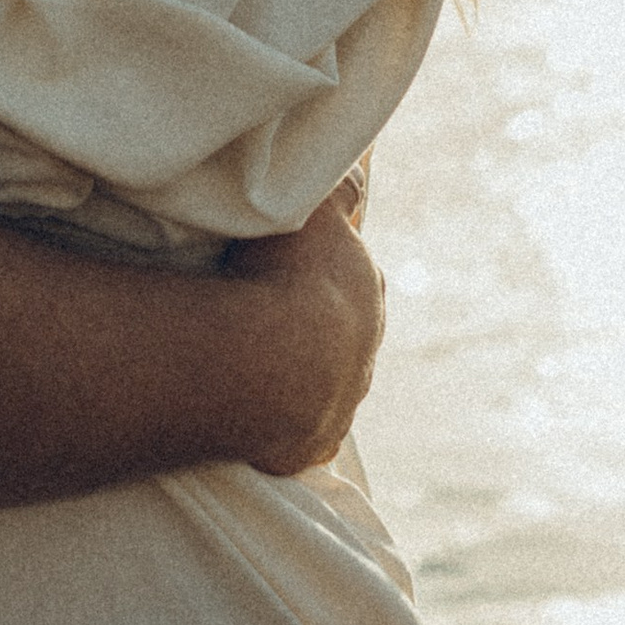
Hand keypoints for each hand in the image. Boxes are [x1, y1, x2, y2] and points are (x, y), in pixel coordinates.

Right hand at [217, 171, 382, 472]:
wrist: (269, 360)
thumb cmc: (286, 276)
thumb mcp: (315, 211)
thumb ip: (338, 192)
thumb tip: (360, 180)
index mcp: (366, 290)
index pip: (354, 277)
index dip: (325, 271)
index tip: (298, 270)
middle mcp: (364, 350)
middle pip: (347, 335)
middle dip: (318, 328)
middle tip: (273, 319)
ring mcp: (343, 400)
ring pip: (330, 386)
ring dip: (302, 377)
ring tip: (258, 368)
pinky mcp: (315, 443)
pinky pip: (307, 436)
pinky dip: (291, 430)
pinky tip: (266, 423)